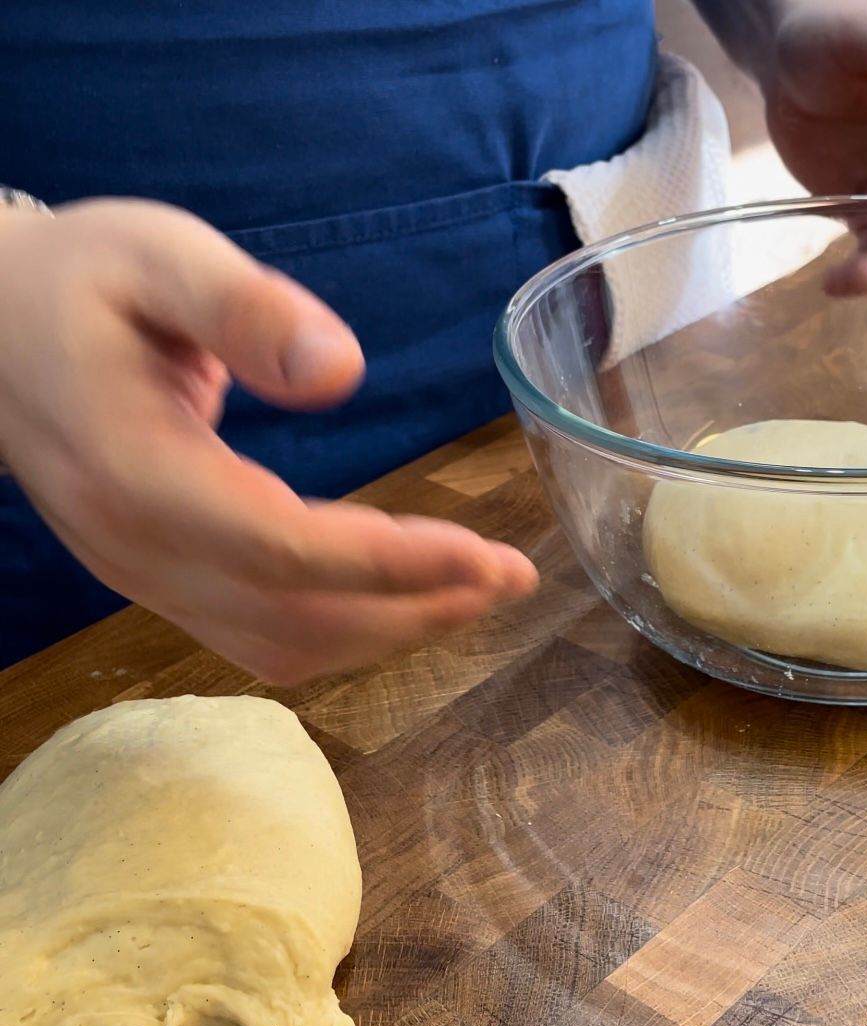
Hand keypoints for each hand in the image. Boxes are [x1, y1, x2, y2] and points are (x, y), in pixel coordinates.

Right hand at [0, 200, 536, 682]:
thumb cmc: (78, 283)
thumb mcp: (156, 258)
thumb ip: (241, 310)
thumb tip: (341, 371)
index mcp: (138, 471)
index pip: (282, 548)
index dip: (391, 563)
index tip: (486, 557)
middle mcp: (139, 549)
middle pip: (296, 617)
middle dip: (414, 608)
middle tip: (507, 577)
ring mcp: (146, 577)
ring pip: (284, 644)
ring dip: (389, 630)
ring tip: (475, 591)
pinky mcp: (163, 580)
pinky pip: (264, 636)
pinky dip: (346, 631)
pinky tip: (401, 599)